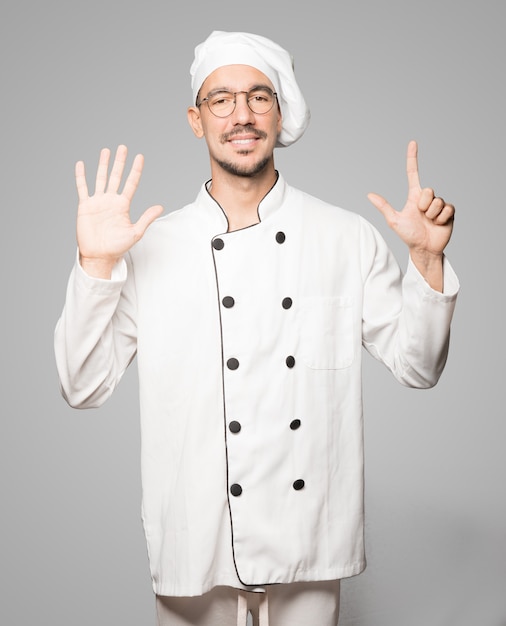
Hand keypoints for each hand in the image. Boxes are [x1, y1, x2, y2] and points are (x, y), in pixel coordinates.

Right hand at [75, 145, 162, 277]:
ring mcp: (98, 202)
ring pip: (101, 178)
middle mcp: (111, 200)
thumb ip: (146, 218)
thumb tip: (161, 206)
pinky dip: (81, 176)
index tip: (140, 156)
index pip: (131, 183)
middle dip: (120, 162)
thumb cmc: (117, 247)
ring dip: (103, 165)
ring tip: (106, 151)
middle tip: (123, 147)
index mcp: (123, 205)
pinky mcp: (85, 206)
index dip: (135, 170)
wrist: (99, 255)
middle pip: (116, 176)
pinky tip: (81, 164)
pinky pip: (82, 188)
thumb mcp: (135, 232)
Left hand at [367, 140, 454, 289]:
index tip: (412, 143)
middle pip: (428, 190)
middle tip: (421, 215)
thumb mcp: (394, 220)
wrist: (424, 249)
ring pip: (437, 201)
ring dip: (431, 214)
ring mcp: (439, 205)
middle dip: (423, 204)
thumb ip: (384, 207)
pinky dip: (441, 218)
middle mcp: (427, 198)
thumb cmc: (409, 235)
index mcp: (414, 197)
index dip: (412, 158)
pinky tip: (438, 224)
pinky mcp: (449, 212)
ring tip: (429, 222)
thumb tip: (369, 194)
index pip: (413, 173)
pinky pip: (447, 208)